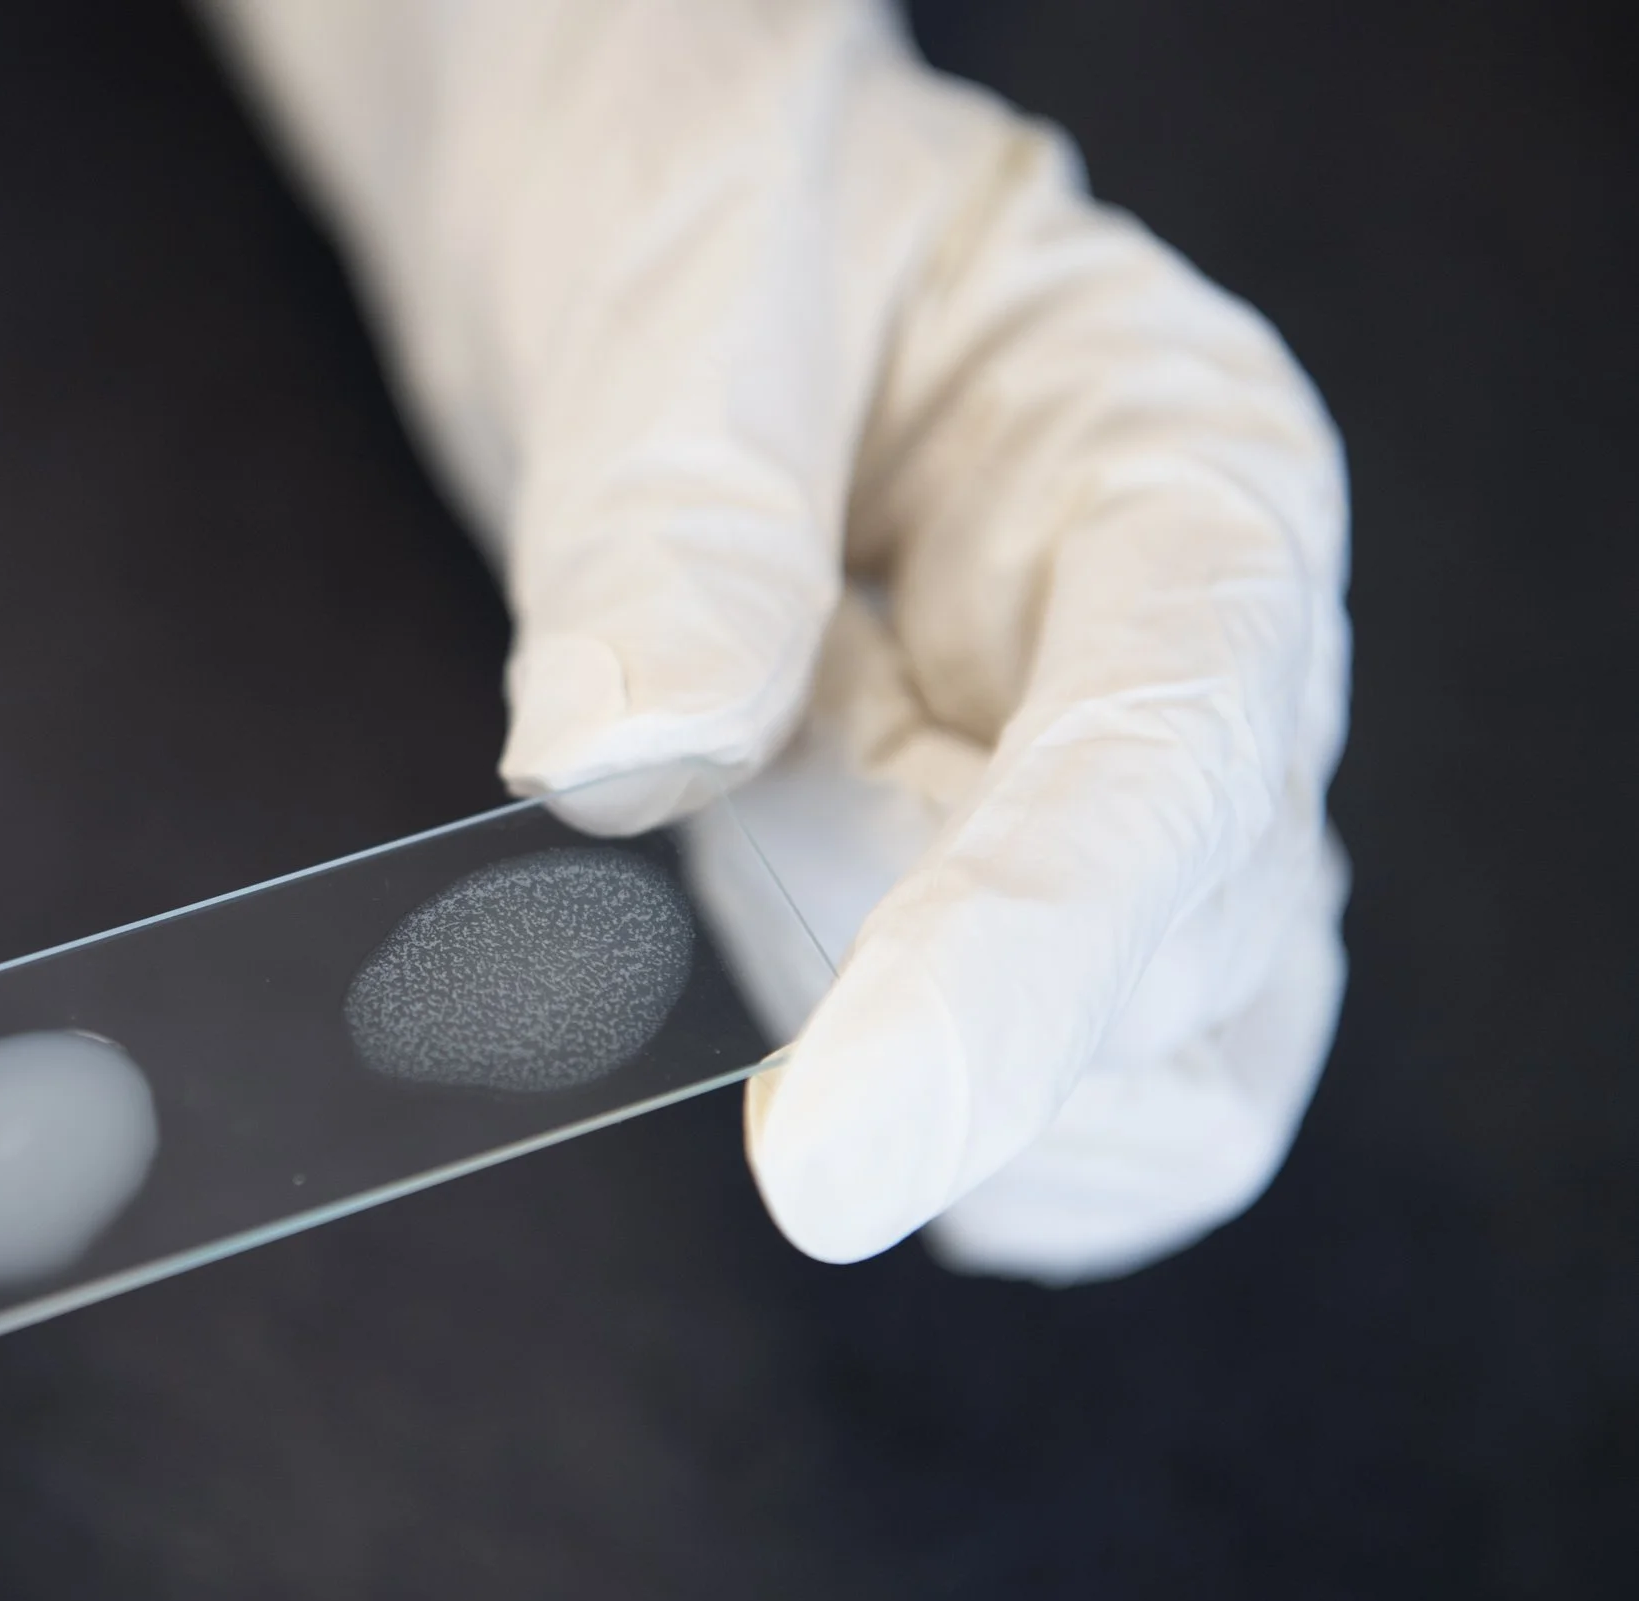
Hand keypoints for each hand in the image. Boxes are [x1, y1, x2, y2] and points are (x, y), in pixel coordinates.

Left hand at [212, 0, 1348, 1278]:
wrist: (637, 251)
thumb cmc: (688, 201)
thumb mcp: (678, 269)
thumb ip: (670, 507)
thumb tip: (626, 764)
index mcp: (1188, 473)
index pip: (1168, 774)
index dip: (1009, 980)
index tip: (823, 1163)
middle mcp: (1211, 668)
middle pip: (1161, 975)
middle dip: (870, 936)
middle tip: (686, 740)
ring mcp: (1140, 810)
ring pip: (1134, 1100)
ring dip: (877, 1016)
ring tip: (742, 773)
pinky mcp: (1036, 912)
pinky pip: (1065, 1129)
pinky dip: (915, 1111)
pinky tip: (788, 943)